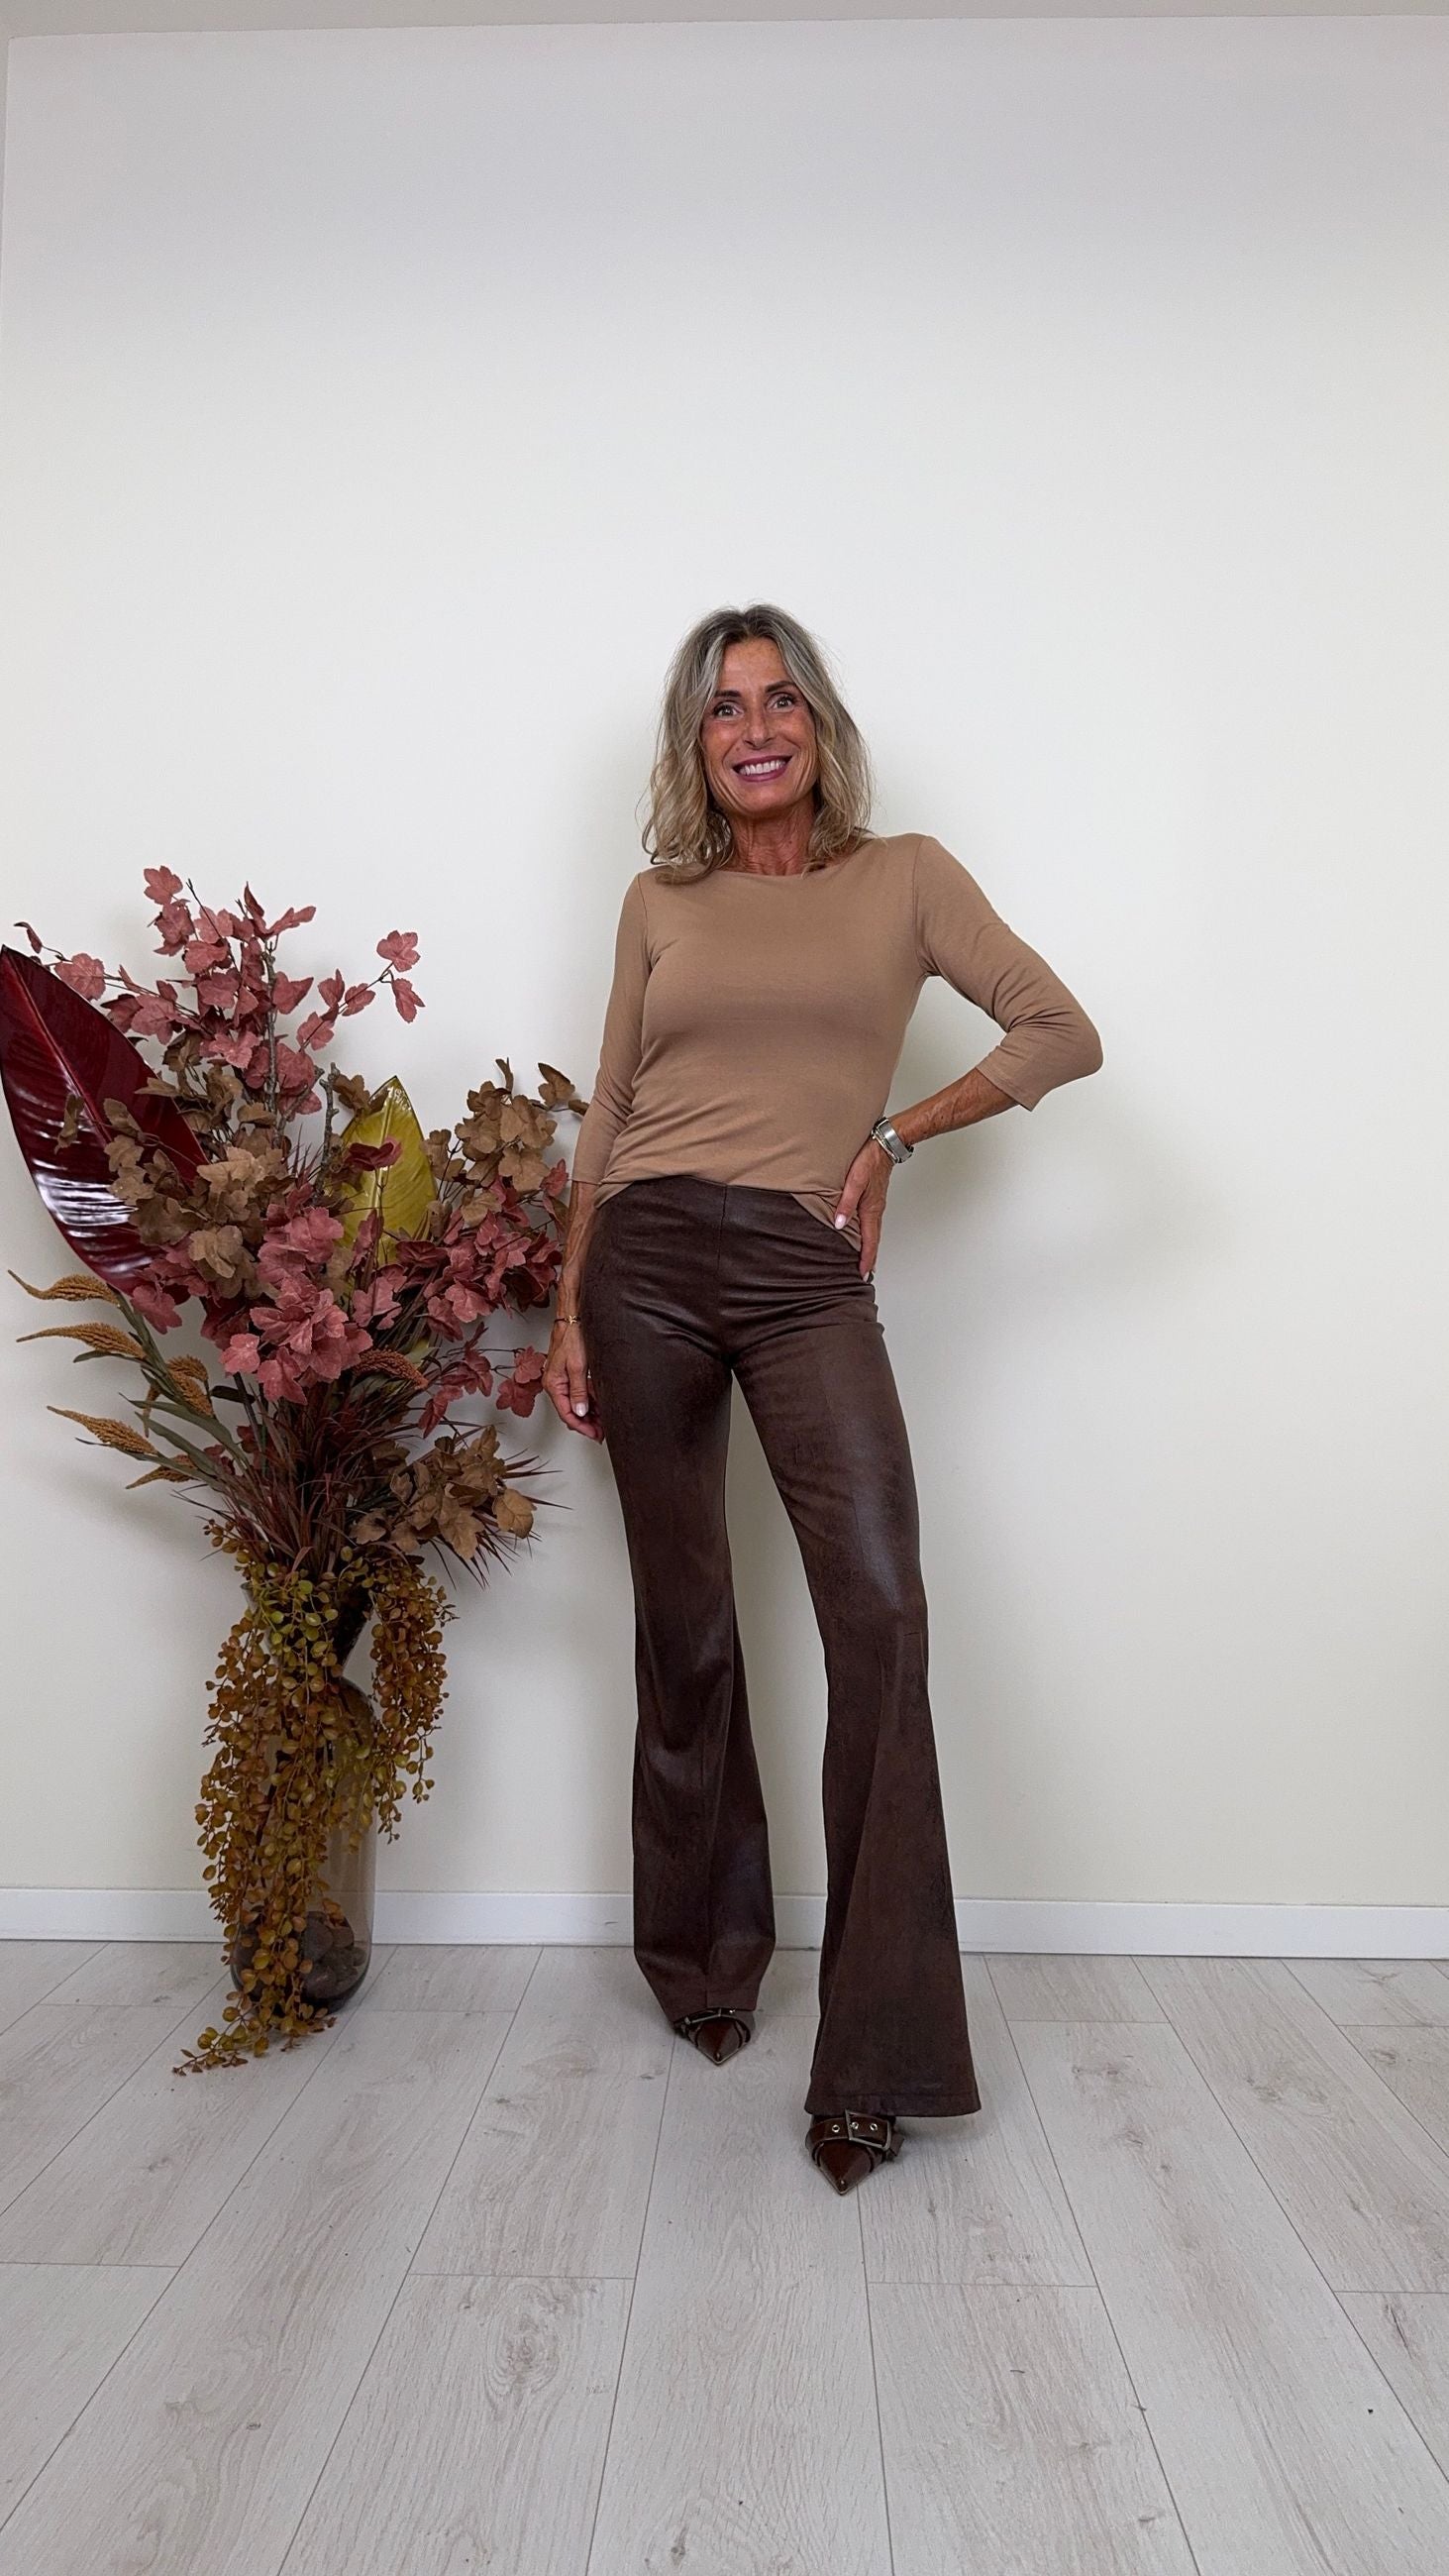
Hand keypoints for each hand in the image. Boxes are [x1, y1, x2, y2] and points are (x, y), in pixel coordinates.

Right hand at [543, 1318, 605, 1441]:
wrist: (572, 1317)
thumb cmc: (572, 1336)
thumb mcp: (577, 1367)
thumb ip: (579, 1391)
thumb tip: (580, 1412)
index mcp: (553, 1384)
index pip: (567, 1414)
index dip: (582, 1427)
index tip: (595, 1434)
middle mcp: (555, 1383)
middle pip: (570, 1411)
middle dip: (587, 1423)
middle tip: (602, 1432)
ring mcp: (561, 1379)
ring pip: (575, 1403)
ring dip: (589, 1413)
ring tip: (603, 1421)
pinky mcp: (569, 1373)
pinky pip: (578, 1392)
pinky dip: (589, 1400)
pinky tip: (600, 1405)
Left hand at [832, 1138, 891, 1278]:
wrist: (886, 1143)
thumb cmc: (870, 1158)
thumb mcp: (855, 1180)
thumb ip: (846, 1202)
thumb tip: (839, 1224)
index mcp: (871, 1209)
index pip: (870, 1241)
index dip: (866, 1259)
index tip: (863, 1274)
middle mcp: (876, 1210)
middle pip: (874, 1240)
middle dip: (869, 1258)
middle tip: (865, 1274)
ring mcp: (877, 1204)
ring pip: (873, 1232)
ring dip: (870, 1247)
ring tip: (864, 1260)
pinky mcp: (875, 1197)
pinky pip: (872, 1222)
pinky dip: (869, 1234)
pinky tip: (863, 1234)